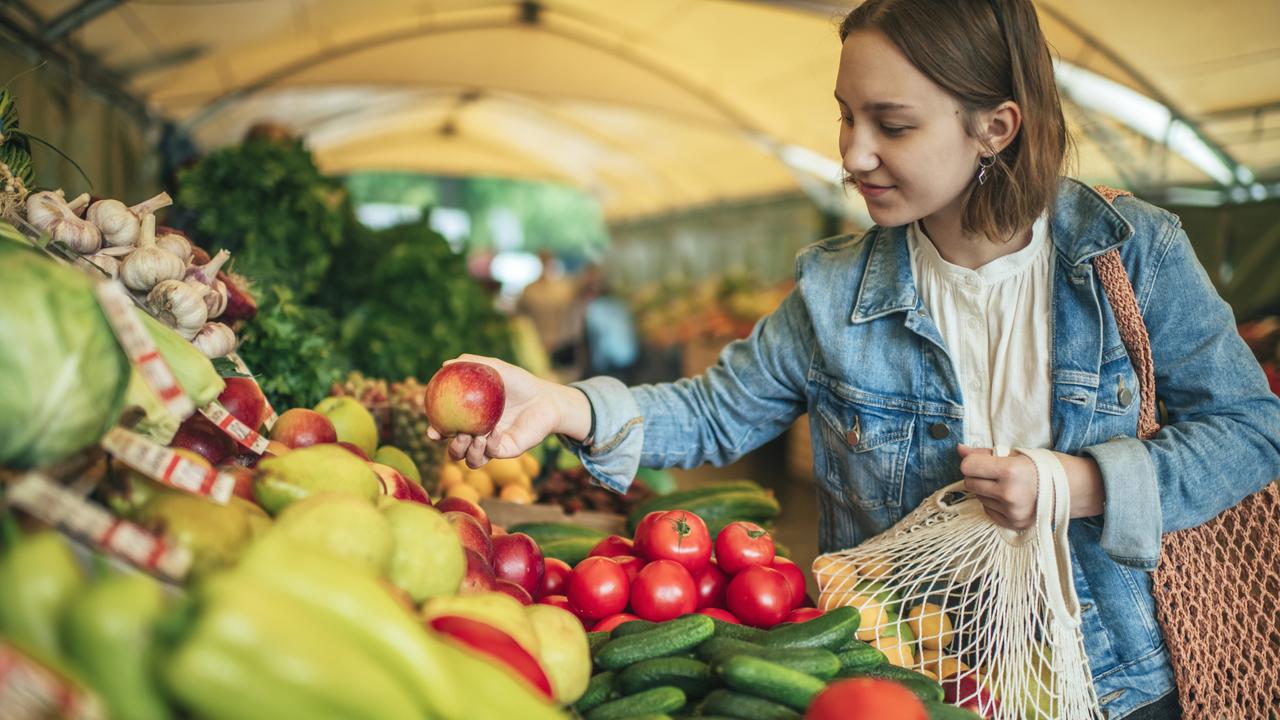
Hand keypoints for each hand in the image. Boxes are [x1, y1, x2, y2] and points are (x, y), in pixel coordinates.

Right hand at [425, 355, 590, 468]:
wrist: (546, 397)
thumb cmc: (520, 383)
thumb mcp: (495, 368)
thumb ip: (472, 364)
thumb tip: (444, 364)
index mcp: (471, 419)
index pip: (447, 430)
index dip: (436, 433)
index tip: (432, 431)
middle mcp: (479, 436)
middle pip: (455, 452)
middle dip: (452, 448)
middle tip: (458, 434)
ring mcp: (493, 446)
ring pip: (471, 461)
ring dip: (468, 452)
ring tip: (474, 437)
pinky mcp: (508, 451)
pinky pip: (493, 454)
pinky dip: (491, 446)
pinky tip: (495, 433)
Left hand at [957, 445, 1039, 529]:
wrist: (1070, 489)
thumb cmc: (1042, 467)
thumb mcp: (1015, 454)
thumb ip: (984, 453)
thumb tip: (960, 450)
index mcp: (1010, 471)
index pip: (968, 467)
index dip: (972, 462)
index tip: (982, 461)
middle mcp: (1009, 494)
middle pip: (970, 483)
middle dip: (977, 476)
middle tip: (995, 473)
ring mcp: (1011, 512)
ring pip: (978, 497)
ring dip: (986, 490)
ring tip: (1007, 486)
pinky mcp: (1013, 524)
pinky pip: (987, 511)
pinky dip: (994, 504)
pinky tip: (1010, 498)